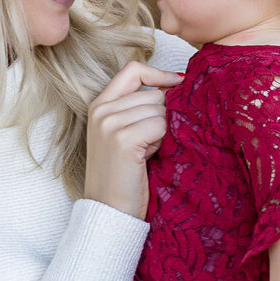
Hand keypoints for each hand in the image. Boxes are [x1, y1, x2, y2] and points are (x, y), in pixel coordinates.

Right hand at [83, 61, 182, 219]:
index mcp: (99, 105)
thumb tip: (177, 84)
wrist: (109, 210)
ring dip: (162, 131)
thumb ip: (138, 108)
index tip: (180, 84)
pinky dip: (162, 142)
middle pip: (153, 93)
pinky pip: (160, 125)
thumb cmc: (123, 175)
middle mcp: (101, 110)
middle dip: (162, 116)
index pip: (133, 70)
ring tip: (147, 152)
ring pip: (159, 109)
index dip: (159, 73)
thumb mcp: (123, 134)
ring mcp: (110, 123)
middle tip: (150, 143)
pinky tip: (148, 157)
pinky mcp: (123, 139)